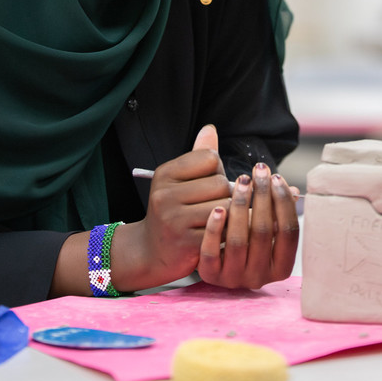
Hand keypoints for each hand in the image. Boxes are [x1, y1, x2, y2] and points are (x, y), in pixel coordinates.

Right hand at [108, 124, 233, 291]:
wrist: (152, 251)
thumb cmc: (173, 209)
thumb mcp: (178, 180)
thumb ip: (198, 156)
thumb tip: (210, 129)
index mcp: (165, 173)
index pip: (210, 158)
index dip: (217, 170)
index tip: (208, 183)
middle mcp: (165, 195)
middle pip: (221, 183)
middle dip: (225, 193)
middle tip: (214, 203)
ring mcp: (175, 220)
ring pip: (226, 206)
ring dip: (230, 213)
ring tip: (218, 218)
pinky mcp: (187, 242)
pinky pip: (224, 228)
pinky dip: (229, 230)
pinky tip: (221, 232)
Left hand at [197, 160, 299, 289]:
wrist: (216, 267)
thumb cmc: (248, 240)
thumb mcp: (266, 229)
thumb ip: (277, 211)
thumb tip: (294, 191)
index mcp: (281, 268)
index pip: (289, 232)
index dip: (284, 202)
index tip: (276, 177)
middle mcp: (260, 277)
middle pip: (263, 232)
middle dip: (262, 196)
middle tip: (258, 170)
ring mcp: (234, 279)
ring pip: (238, 240)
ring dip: (241, 205)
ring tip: (241, 180)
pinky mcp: (211, 276)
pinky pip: (212, 252)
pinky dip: (215, 228)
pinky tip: (218, 207)